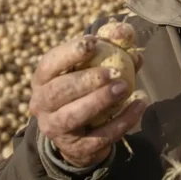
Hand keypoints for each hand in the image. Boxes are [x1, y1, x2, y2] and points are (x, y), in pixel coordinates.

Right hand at [28, 34, 146, 167]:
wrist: (81, 132)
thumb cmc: (86, 86)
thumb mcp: (95, 63)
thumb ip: (111, 45)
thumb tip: (124, 32)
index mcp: (43, 79)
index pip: (49, 64)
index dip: (69, 53)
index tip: (93, 43)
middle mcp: (42, 104)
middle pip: (58, 92)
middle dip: (87, 80)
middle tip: (114, 72)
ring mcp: (56, 128)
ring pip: (73, 116)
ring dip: (99, 101)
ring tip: (124, 88)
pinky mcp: (76, 148)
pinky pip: (99, 137)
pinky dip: (121, 122)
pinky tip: (139, 106)